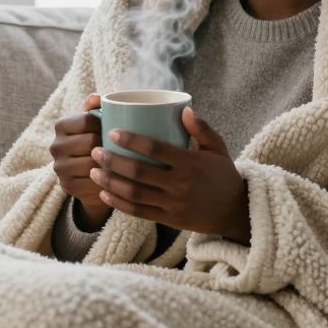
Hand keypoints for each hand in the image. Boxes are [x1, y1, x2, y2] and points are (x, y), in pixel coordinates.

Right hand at [49, 92, 112, 229]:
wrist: (87, 175)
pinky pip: (91, 182)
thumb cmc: (95, 142)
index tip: (114, 130)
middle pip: (90, 142)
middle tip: (120, 148)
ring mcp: (60, 168)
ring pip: (91, 163)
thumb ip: (95, 107)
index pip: (87, 120)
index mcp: (61, 125)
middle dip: (107, 145)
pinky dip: (105, 180)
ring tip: (119, 162)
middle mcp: (56, 146)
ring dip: (108, 164)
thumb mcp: (94, 124)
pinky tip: (113, 177)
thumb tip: (96, 97)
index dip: (105, 125)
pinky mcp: (67, 186)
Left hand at [89, 107, 250, 243]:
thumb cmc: (223, 175)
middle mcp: (180, 184)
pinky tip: (104, 193)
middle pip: (138, 172)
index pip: (155, 149)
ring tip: (93, 171)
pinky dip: (119, 203)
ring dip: (110, 183)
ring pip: (134, 193)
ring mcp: (173, 204)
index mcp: (190, 163)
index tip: (113, 133)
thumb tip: (184, 108)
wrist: (234, 212)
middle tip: (95, 151)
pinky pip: (138, 212)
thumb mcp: (218, 148)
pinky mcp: (169, 219)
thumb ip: (202, 128)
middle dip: (112, 161)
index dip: (131, 140)